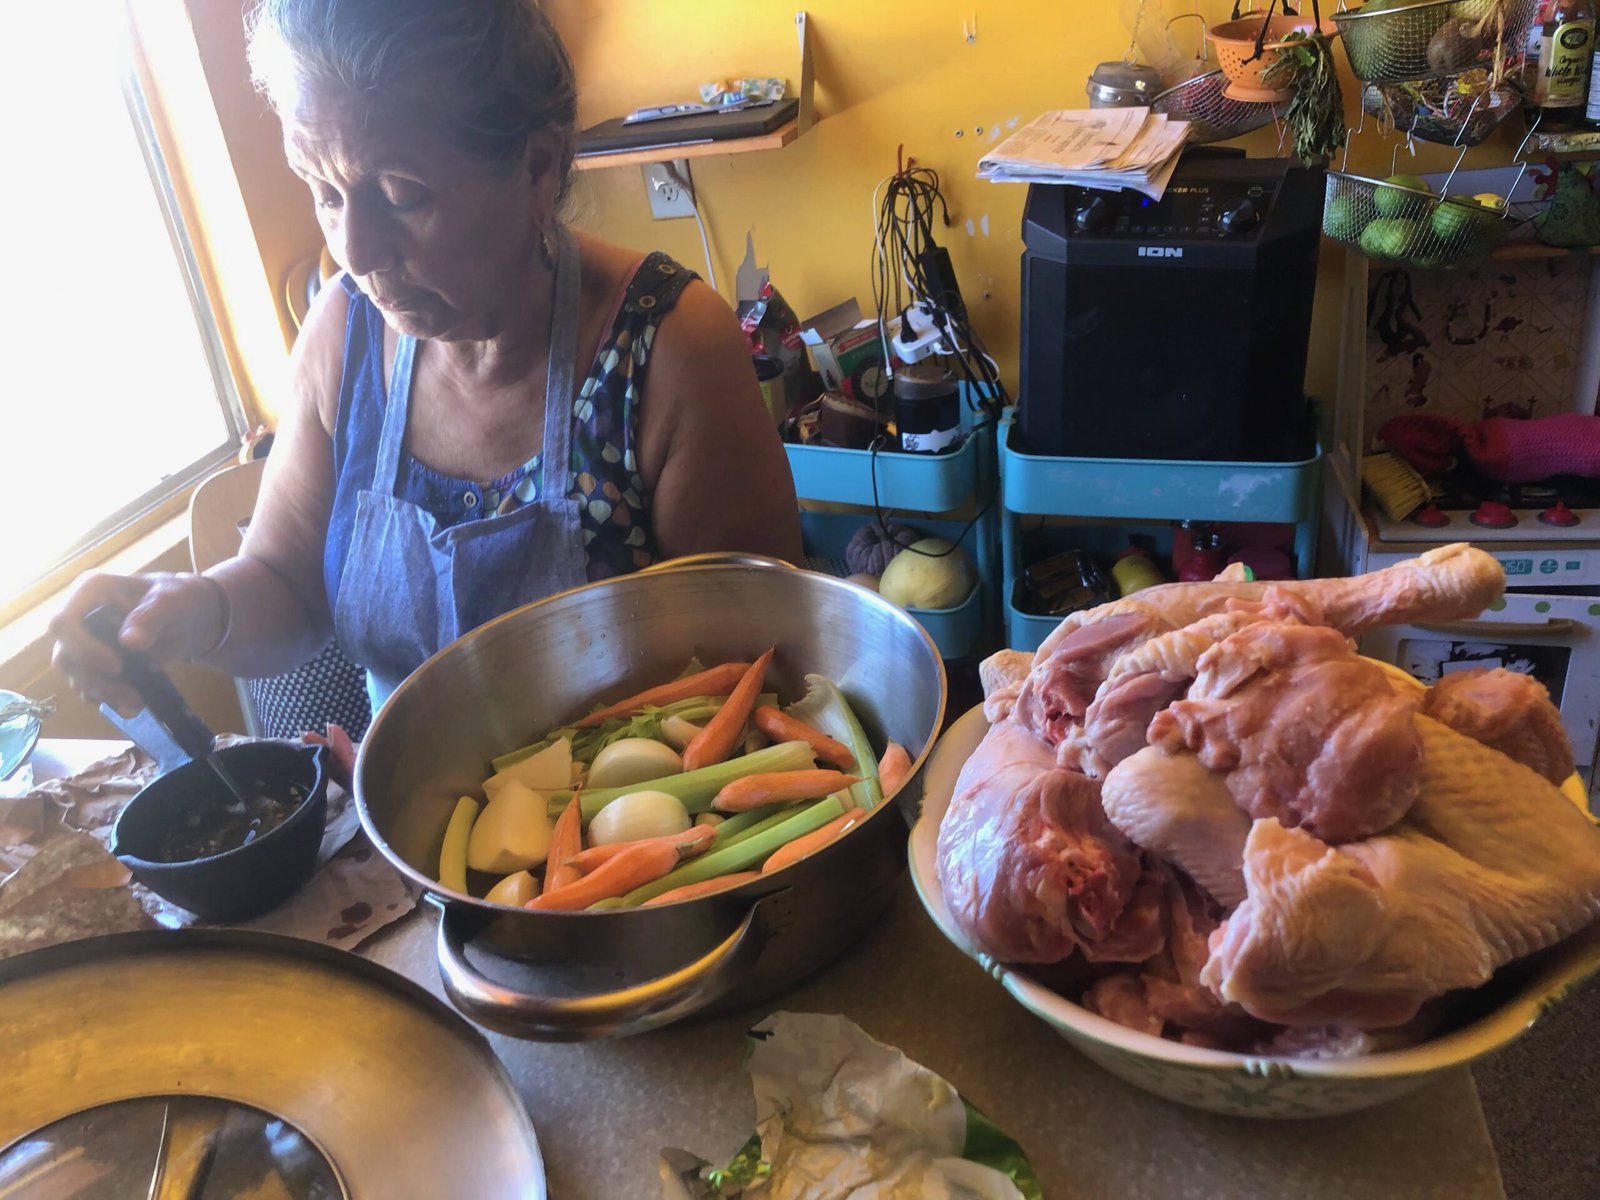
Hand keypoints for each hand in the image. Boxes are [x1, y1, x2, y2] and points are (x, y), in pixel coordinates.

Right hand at [49, 571, 227, 715]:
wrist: (188, 617)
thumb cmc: (178, 598)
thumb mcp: (173, 601)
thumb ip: (152, 617)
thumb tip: (129, 642)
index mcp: (91, 591)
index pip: (65, 622)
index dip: (83, 648)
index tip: (117, 666)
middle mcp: (79, 617)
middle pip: (65, 655)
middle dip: (96, 680)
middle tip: (133, 697)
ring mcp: (82, 641)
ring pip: (75, 674)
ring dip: (103, 692)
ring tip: (137, 702)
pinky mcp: (92, 662)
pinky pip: (87, 684)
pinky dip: (106, 697)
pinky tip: (129, 701)